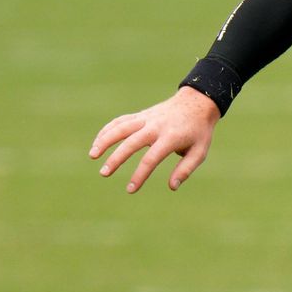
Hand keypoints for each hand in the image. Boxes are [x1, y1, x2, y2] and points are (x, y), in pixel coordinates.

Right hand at [88, 86, 220, 192]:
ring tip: (92, 156)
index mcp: (171, 137)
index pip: (151, 158)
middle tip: (104, 174)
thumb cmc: (199, 131)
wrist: (197, 102)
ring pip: (121, 128)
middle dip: (116, 158)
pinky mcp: (141, 115)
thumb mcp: (199, 151)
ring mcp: (146, 118)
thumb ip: (186, 169)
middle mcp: (155, 126)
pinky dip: (107, 130)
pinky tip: (98, 143)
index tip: (130, 189)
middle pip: (131, 142)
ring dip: (105, 140)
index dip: (140, 175)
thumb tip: (172, 186)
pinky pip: (120, 121)